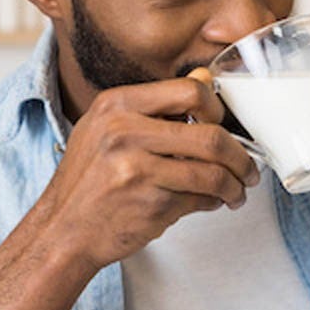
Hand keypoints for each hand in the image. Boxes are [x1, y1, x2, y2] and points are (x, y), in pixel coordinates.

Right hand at [40, 72, 260, 270]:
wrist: (61, 232)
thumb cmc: (90, 180)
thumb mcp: (109, 129)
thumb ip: (158, 106)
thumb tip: (205, 77)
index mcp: (117, 105)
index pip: (190, 91)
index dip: (218, 108)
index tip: (225, 124)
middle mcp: (124, 133)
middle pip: (212, 136)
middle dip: (240, 157)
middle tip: (248, 168)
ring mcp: (136, 169)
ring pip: (213, 173)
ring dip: (234, 186)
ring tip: (236, 191)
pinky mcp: (148, 204)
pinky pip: (200, 199)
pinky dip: (214, 202)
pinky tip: (211, 202)